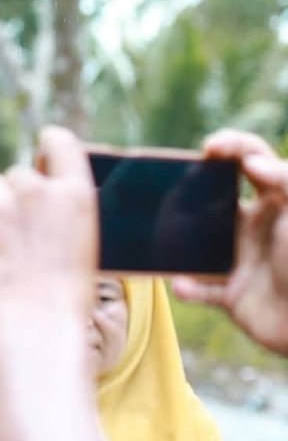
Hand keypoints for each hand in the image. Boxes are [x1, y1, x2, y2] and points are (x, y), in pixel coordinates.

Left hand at [0, 126, 97, 341]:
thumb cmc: (62, 300)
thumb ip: (59, 215)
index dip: (47, 147)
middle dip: (13, 200)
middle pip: (16, 175)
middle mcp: (37, 192)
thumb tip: (35, 200)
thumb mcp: (80, 247)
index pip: (60, 142)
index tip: (40, 159)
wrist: (36, 330)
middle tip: (17, 239)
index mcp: (75, 196)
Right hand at [172, 129, 287, 355]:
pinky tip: (184, 286)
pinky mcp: (231, 294)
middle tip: (175, 195)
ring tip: (166, 243)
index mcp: (276, 202)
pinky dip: (187, 288)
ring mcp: (240, 259)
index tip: (211, 148)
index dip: (232, 146)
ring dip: (175, 242)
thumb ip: (286, 180)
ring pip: (195, 242)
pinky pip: (199, 288)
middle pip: (211, 197)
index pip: (252, 159)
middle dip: (188, 192)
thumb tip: (250, 161)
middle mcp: (254, 226)